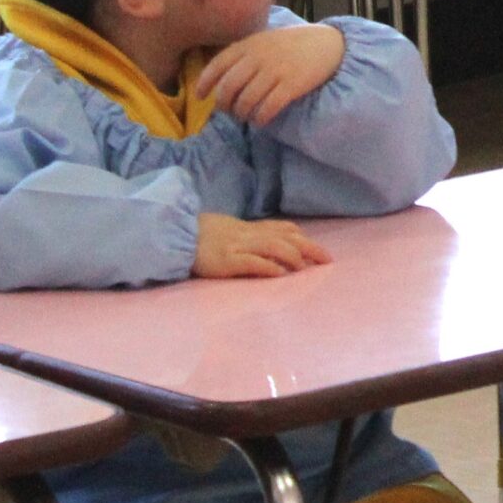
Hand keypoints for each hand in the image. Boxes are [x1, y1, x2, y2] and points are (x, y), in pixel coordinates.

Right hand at [193, 213, 332, 278]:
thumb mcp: (233, 230)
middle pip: (287, 238)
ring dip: (293, 257)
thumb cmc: (204, 235)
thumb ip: (255, 233)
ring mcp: (237, 246)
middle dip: (310, 248)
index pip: (284, 229)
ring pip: (274, 247)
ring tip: (306, 268)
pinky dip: (269, 267)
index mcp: (250, 228)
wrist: (174, 235)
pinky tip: (281, 274)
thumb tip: (283, 237)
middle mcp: (248, 235)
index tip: (321, 251)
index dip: (305, 239)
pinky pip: (251, 262)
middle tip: (327, 260)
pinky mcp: (226, 260)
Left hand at [196, 24, 346, 126]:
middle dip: (224, 105)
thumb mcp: (264, 40)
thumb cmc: (293, 44)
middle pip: (228, 88)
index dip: (204, 84)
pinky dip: (260, 119)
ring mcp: (275, 71)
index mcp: (249, 45)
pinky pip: (267, 108)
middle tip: (229, 111)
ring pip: (246, 101)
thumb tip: (219, 80)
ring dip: (242, 114)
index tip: (201, 96)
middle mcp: (258, 58)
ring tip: (246, 116)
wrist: (329, 42)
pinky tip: (261, 121)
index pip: (217, 66)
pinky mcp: (292, 85)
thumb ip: (243, 54)